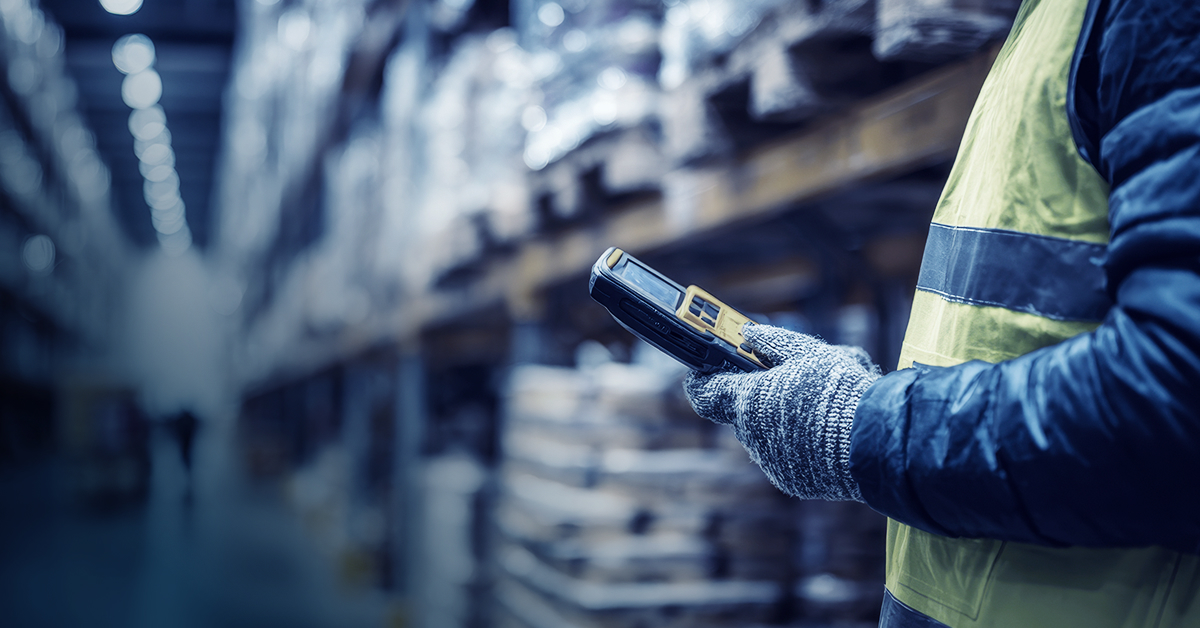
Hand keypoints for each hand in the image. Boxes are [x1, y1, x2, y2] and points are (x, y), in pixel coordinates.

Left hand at [684, 324, 880, 500]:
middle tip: (789, 380)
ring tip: (823, 405)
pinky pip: (787, 456)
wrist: (875, 441)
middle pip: (744, 411)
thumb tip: (748, 335)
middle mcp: (752, 435)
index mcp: (748, 400)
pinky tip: (829, 431)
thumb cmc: (839, 390)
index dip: (700, 380)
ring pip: (768, 434)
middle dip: (762, 396)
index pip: (705, 392)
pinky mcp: (792, 481)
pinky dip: (800, 443)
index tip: (699, 372)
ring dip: (784, 419)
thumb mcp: (807, 352)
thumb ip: (772, 343)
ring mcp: (771, 461)